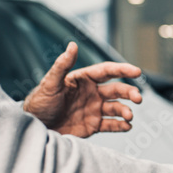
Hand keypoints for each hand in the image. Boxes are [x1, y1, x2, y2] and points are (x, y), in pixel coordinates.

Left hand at [23, 42, 142, 137]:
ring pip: (116, 108)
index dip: (122, 70)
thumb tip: (72, 45)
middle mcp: (91, 93)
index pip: (107, 71)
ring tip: (129, 116)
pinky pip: (111, 125)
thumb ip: (62, 65)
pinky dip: (121, 126)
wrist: (34, 128)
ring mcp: (93, 109)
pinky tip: (126, 126)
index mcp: (83, 79)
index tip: (136, 71)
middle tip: (138, 98)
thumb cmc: (39, 103)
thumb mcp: (50, 83)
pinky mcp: (92, 125)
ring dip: (125, 111)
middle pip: (116, 90)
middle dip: (129, 92)